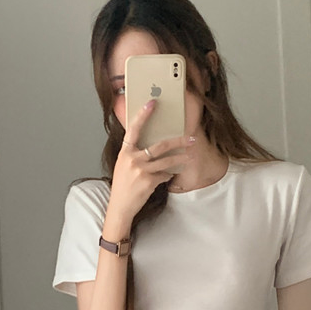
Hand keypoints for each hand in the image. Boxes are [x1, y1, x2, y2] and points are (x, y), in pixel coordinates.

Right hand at [109, 100, 195, 221]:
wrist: (120, 206)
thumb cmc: (123, 185)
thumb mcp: (124, 165)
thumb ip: (135, 154)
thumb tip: (153, 146)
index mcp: (125, 152)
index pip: (134, 129)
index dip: (143, 115)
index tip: (152, 103)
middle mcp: (132, 159)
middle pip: (160, 146)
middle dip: (178, 141)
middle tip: (190, 139)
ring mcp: (140, 171)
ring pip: (167, 161)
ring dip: (180, 159)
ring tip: (190, 156)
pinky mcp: (148, 182)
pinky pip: (164, 175)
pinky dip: (168, 175)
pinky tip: (168, 176)